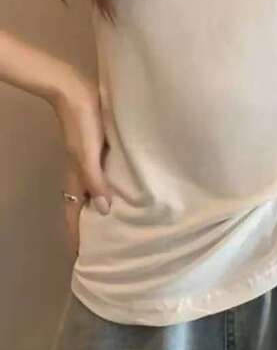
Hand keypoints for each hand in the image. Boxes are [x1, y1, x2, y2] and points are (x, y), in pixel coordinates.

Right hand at [51, 74, 111, 254]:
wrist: (77, 93)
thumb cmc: (83, 125)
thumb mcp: (88, 155)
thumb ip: (96, 182)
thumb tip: (105, 212)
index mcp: (76, 178)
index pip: (74, 214)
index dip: (76, 235)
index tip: (83, 257)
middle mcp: (83, 173)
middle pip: (85, 206)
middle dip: (92, 226)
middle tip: (109, 245)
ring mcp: (92, 162)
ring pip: (97, 191)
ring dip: (105, 207)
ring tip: (122, 223)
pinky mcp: (102, 150)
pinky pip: (107, 176)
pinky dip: (114, 188)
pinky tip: (130, 190)